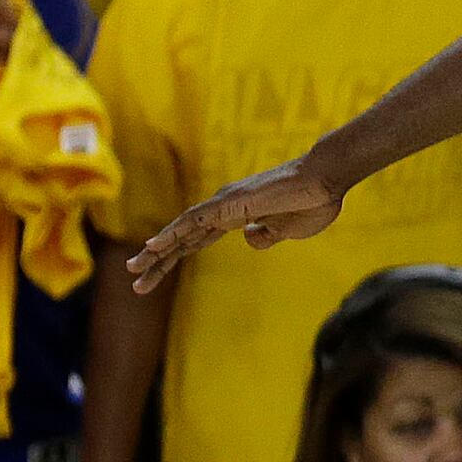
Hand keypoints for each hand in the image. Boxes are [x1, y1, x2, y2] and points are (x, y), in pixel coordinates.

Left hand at [127, 162, 348, 289]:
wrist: (326, 180)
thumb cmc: (313, 202)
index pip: (196, 239)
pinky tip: (154, 246)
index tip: (154, 274)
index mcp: (235, 216)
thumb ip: (266, 237)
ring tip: (134, 269)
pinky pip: (194, 221)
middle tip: (135, 281)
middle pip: (183, 238)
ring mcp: (224, 204)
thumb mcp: (287, 231)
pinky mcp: (230, 203)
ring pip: (182, 230)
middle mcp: (223, 208)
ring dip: (157, 251)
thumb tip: (248, 238)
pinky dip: (172, 233)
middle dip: (158, 260)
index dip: (175, 256)